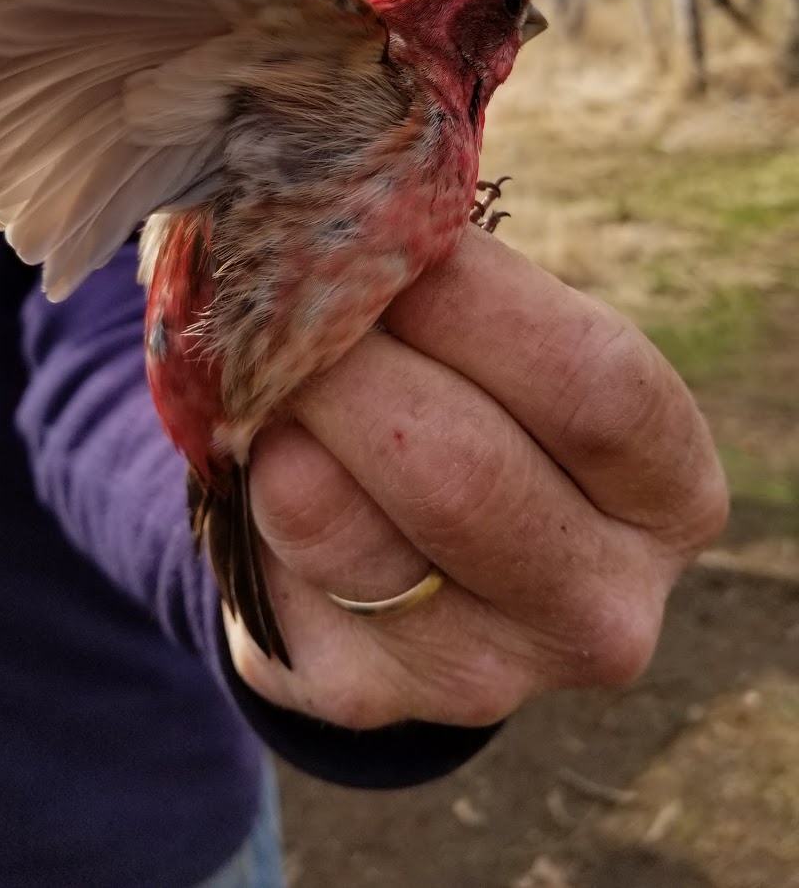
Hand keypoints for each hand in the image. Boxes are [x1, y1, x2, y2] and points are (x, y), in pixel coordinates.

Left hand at [226, 226, 727, 727]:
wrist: (417, 553)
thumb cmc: (480, 404)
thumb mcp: (511, 353)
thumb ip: (459, 297)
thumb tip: (354, 218)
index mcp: (668, 493)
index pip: (592, 387)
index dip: (474, 299)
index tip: (387, 233)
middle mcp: (598, 604)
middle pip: (458, 469)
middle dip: (347, 357)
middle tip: (286, 288)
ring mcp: (484, 673)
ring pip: (337, 522)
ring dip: (275, 415)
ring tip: (264, 359)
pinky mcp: (361, 693)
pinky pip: (270, 567)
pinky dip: (243, 482)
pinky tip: (260, 448)